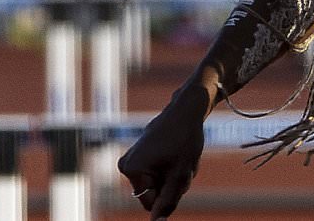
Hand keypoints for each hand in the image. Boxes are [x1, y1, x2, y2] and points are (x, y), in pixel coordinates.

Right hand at [118, 84, 210, 219]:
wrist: (186, 109)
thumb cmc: (185, 139)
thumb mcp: (180, 174)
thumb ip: (168, 201)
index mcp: (132, 170)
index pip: (149, 203)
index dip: (169, 195)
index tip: (180, 179)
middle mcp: (126, 165)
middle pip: (153, 192)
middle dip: (172, 184)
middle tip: (183, 166)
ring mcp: (132, 158)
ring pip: (158, 182)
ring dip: (174, 176)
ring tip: (181, 157)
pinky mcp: (140, 153)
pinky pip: (157, 171)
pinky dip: (171, 167)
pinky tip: (178, 152)